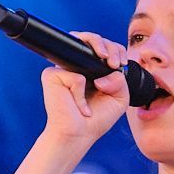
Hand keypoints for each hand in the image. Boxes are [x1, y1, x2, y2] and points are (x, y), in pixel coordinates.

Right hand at [39, 31, 130, 153]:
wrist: (79, 134)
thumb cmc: (97, 118)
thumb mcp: (119, 98)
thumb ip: (121, 81)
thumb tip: (108, 70)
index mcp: (91, 68)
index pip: (103, 47)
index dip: (114, 49)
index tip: (121, 63)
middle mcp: (75, 64)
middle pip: (90, 39)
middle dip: (108, 47)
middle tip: (114, 64)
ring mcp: (62, 68)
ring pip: (80, 49)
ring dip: (96, 57)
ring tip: (100, 83)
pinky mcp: (52, 75)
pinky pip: (74, 77)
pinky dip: (80, 93)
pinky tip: (78, 104)